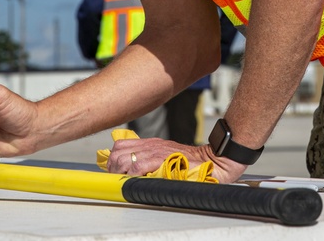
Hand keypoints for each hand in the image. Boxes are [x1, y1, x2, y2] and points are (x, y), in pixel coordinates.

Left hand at [104, 137, 248, 183]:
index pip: (120, 145)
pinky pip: (138, 166)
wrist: (210, 161)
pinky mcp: (162, 159)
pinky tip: (136, 180)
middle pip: (117, 151)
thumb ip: (151, 160)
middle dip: (112, 167)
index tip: (114, 171)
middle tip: (117, 178)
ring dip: (120, 171)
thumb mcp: (167, 156)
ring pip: (124, 158)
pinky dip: (132, 175)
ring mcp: (156, 151)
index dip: (113, 159)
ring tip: (125, 180)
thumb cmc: (190, 163)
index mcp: (150, 143)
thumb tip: (133, 170)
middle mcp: (150, 145)